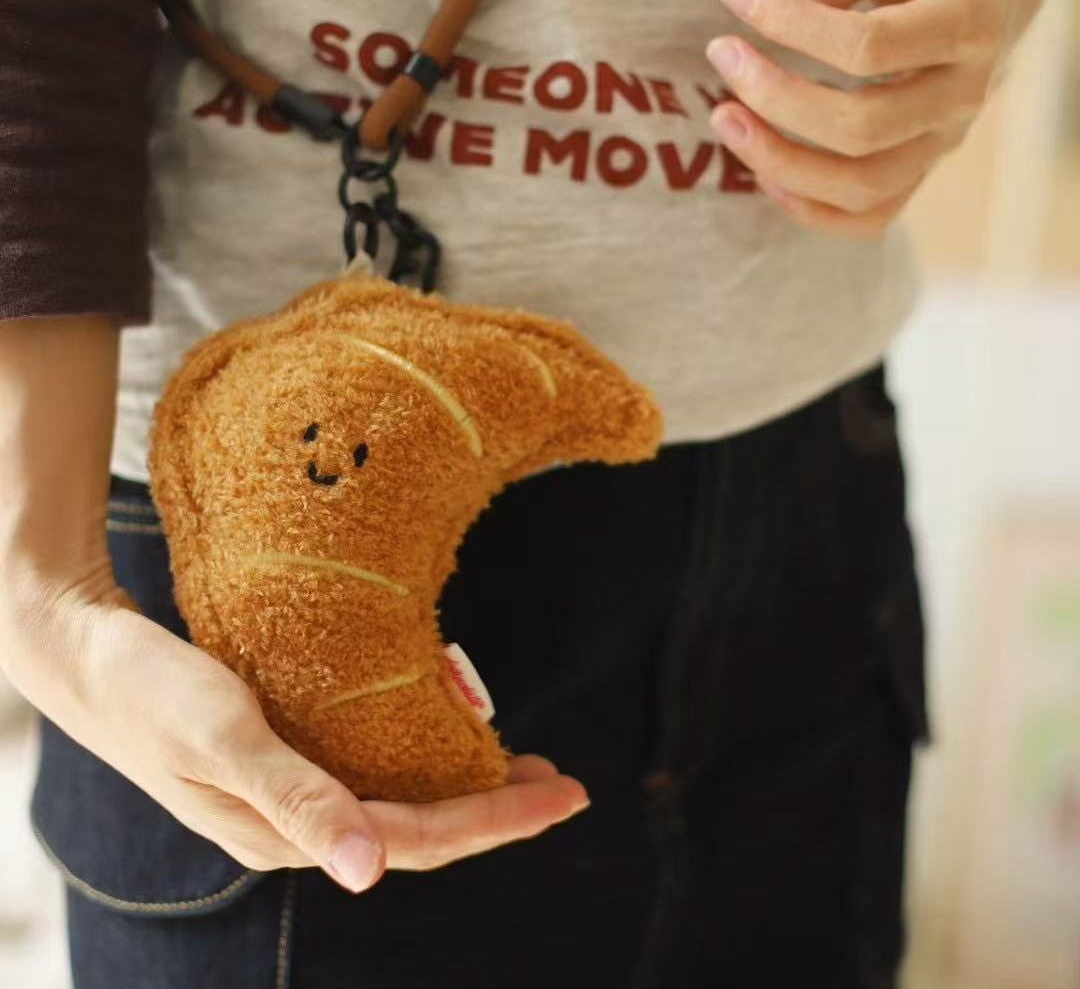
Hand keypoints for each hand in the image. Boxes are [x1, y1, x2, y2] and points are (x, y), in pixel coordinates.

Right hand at [0, 315, 587, 896]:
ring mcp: (296, 794)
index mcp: (294, 831)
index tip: (565, 795)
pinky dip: (422, 755)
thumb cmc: (153, 692)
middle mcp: (303, 823)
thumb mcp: (224, 739)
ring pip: (403, 801)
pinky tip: (443, 727)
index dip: (499, 820)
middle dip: (499, 809)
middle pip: (423, 830)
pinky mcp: (288, 759)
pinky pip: (373, 771)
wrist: (90, 659)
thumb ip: (297, 801)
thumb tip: (369, 873)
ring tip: (519, 758)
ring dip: (465, 784)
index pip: (422, 839)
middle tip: (563, 782)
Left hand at [705, 0, 1048, 237]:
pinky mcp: (921, 174)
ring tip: (726, 120)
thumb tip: (775, 5)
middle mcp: (962, 97)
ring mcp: (943, 145)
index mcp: (968, 25)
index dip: (793, 27)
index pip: (870, 47)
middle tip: (723, 57)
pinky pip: (867, 219)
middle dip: (775, 100)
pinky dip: (808, 208)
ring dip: (779, 163)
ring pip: (860, 187)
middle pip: (860, 130)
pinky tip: (764, 170)